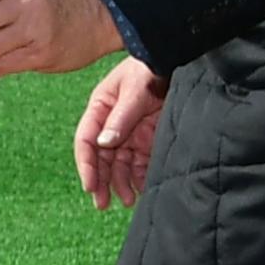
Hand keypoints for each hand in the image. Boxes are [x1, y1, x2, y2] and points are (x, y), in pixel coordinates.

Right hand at [75, 59, 165, 209]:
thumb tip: (105, 144)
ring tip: (128, 200)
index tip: (91, 186)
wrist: (178, 59)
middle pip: (101, 157)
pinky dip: (138, 176)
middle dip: (101, 181)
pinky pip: (140, 162)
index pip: (86, 141)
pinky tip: (141, 189)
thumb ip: (121, 116)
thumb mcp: (136, 89)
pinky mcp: (149, 138)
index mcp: (100, 108)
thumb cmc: (152, 68)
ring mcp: (130, 131)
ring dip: (120, 182)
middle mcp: (112, 123)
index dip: (87, 165)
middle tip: (103, 204)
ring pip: (119, 163)